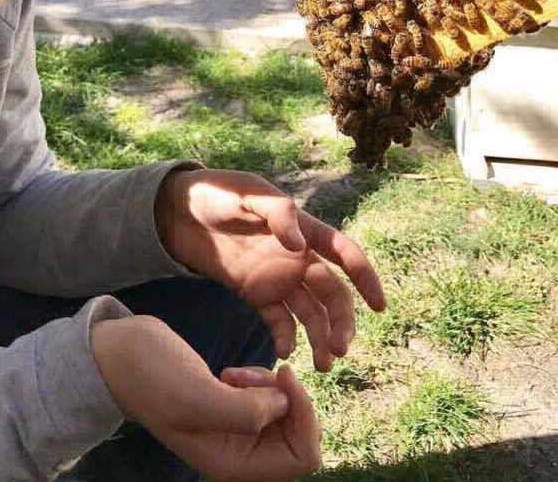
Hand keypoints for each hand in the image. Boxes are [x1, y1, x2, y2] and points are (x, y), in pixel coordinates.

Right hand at [91, 315, 320, 481]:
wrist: (120, 354)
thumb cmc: (153, 375)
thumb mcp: (196, 396)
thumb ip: (244, 411)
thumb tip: (285, 406)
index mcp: (232, 466)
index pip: (301, 457)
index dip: (304, 416)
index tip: (283, 377)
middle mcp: (238, 455)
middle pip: (298, 436)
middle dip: (284, 398)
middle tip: (248, 375)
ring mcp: (234, 432)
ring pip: (284, 413)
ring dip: (268, 386)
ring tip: (233, 373)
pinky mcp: (230, 408)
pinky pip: (266, 399)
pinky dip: (258, 380)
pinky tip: (230, 372)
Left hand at [156, 169, 385, 371]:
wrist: (178, 210)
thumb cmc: (217, 192)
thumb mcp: (246, 194)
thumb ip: (277, 214)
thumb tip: (299, 245)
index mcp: (303, 229)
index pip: (344, 253)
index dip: (365, 277)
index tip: (379, 306)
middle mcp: (296, 257)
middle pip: (331, 293)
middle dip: (341, 321)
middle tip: (341, 349)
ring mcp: (277, 277)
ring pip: (309, 312)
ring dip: (320, 337)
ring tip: (323, 365)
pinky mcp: (255, 293)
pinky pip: (278, 320)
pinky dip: (285, 338)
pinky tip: (283, 353)